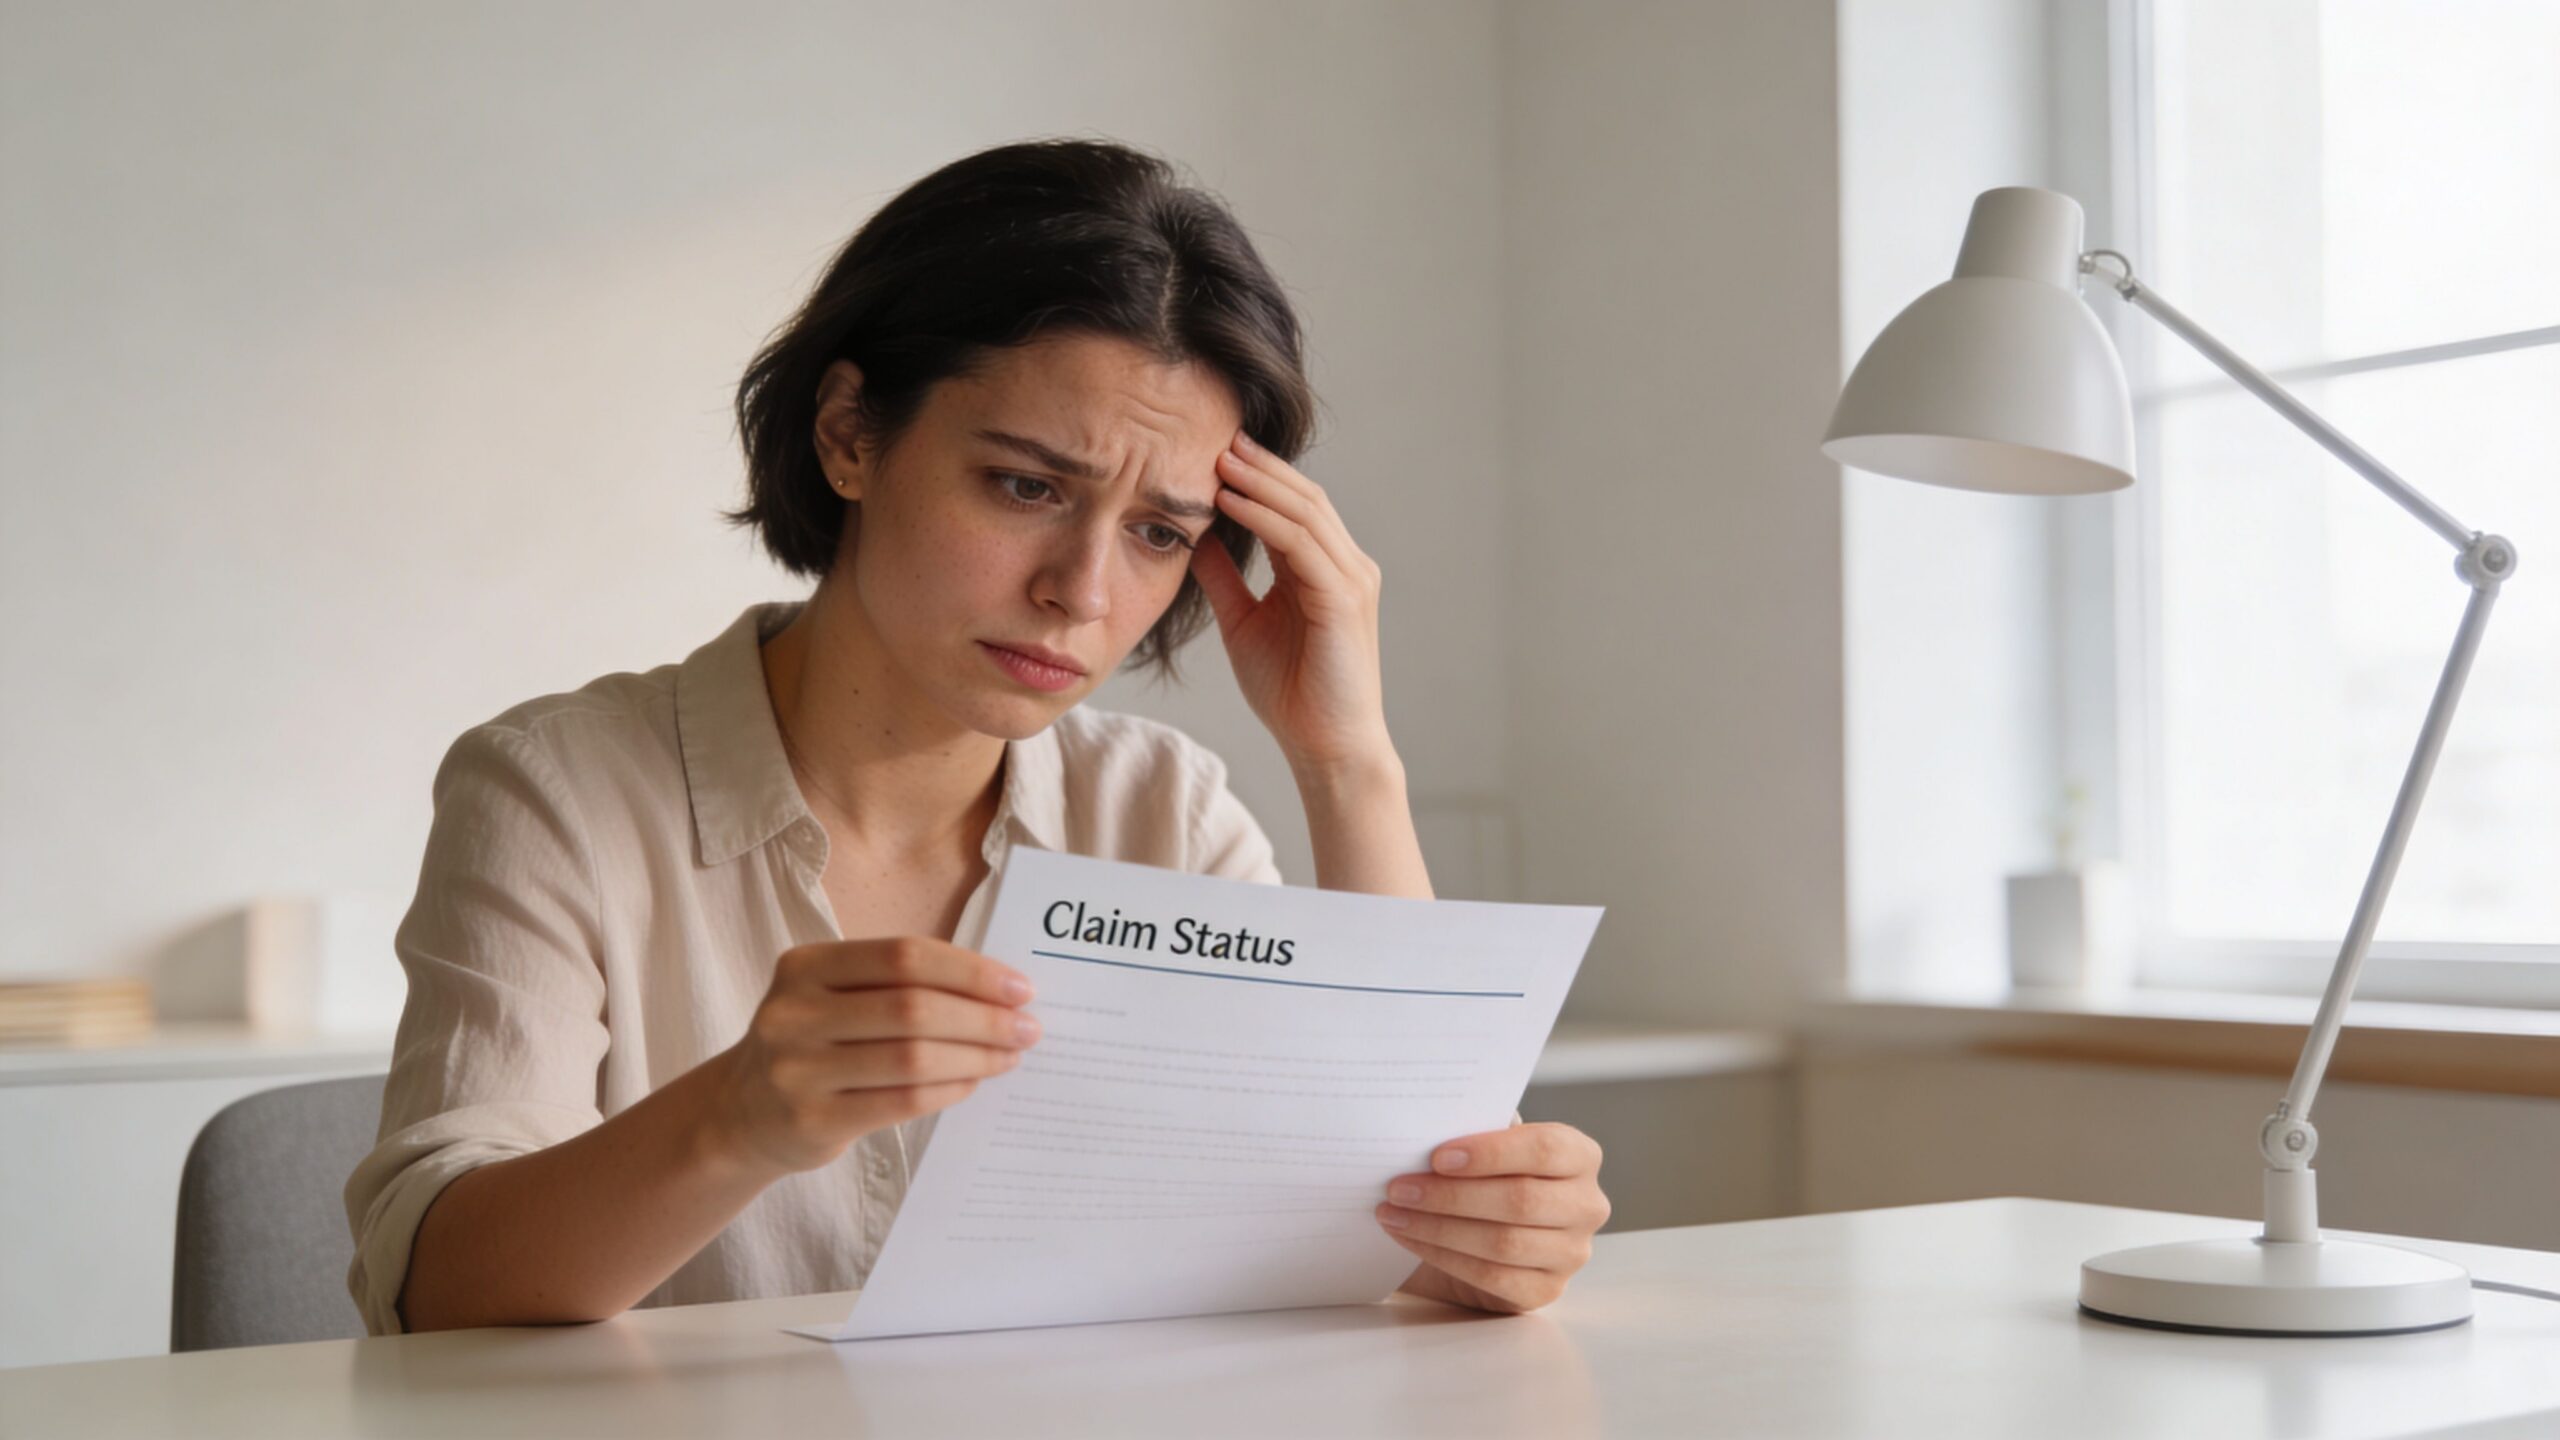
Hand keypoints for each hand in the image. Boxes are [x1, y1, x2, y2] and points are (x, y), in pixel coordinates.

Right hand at [707, 938, 1040, 1177]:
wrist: (740, 1113)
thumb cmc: (811, 1043)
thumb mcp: (831, 997)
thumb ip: (896, 985)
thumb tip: (996, 991)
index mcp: (805, 966)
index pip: (904, 956)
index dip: (969, 970)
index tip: (1019, 987)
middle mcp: (794, 1014)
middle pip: (913, 1008)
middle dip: (982, 1018)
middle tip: (1028, 1027)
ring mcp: (798, 1070)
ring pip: (912, 1058)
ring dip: (975, 1056)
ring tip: (1010, 1056)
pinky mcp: (813, 1121)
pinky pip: (901, 1102)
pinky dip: (949, 1090)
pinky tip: (972, 1082)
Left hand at [1188, 431, 1389, 775]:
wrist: (1325, 746)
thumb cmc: (1290, 692)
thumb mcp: (1244, 622)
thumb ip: (1224, 578)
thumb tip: (1194, 537)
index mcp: (1324, 570)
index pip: (1293, 507)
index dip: (1257, 476)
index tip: (1215, 450)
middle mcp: (1345, 566)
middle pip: (1304, 498)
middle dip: (1260, 466)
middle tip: (1218, 436)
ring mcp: (1350, 580)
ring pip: (1305, 513)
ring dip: (1260, 483)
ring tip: (1220, 459)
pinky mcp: (1344, 600)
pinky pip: (1301, 546)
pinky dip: (1265, 520)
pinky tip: (1231, 504)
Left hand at [1379, 1122, 1608, 1313]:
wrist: (1482, 1231)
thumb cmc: (1484, 1177)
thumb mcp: (1486, 1148)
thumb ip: (1475, 1134)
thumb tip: (1431, 1129)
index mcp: (1579, 1156)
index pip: (1545, 1149)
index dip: (1490, 1153)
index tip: (1437, 1157)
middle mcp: (1586, 1205)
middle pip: (1521, 1200)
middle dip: (1451, 1195)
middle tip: (1399, 1188)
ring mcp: (1571, 1253)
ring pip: (1503, 1242)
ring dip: (1438, 1228)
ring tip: (1394, 1214)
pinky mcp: (1545, 1290)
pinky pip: (1491, 1276)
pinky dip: (1443, 1256)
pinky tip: (1410, 1239)